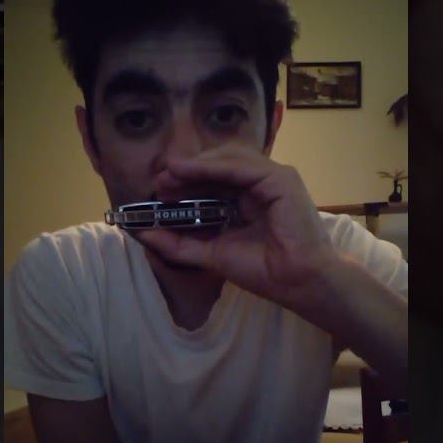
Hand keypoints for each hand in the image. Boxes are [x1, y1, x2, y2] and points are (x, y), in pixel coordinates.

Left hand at [134, 144, 335, 307]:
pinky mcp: (281, 179)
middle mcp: (261, 184)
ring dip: (197, 164)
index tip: (160, 189)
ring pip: (229, 159)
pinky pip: (242, 166)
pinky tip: (188, 170)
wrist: (297, 283)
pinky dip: (213, 167)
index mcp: (249, 199)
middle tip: (160, 180)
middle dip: (188, 170)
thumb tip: (145, 234)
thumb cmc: (265, 271)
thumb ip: (180, 244)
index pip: (215, 179)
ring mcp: (274, 178)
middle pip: (219, 165)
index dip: (187, 180)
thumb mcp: (212, 254)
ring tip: (170, 173)